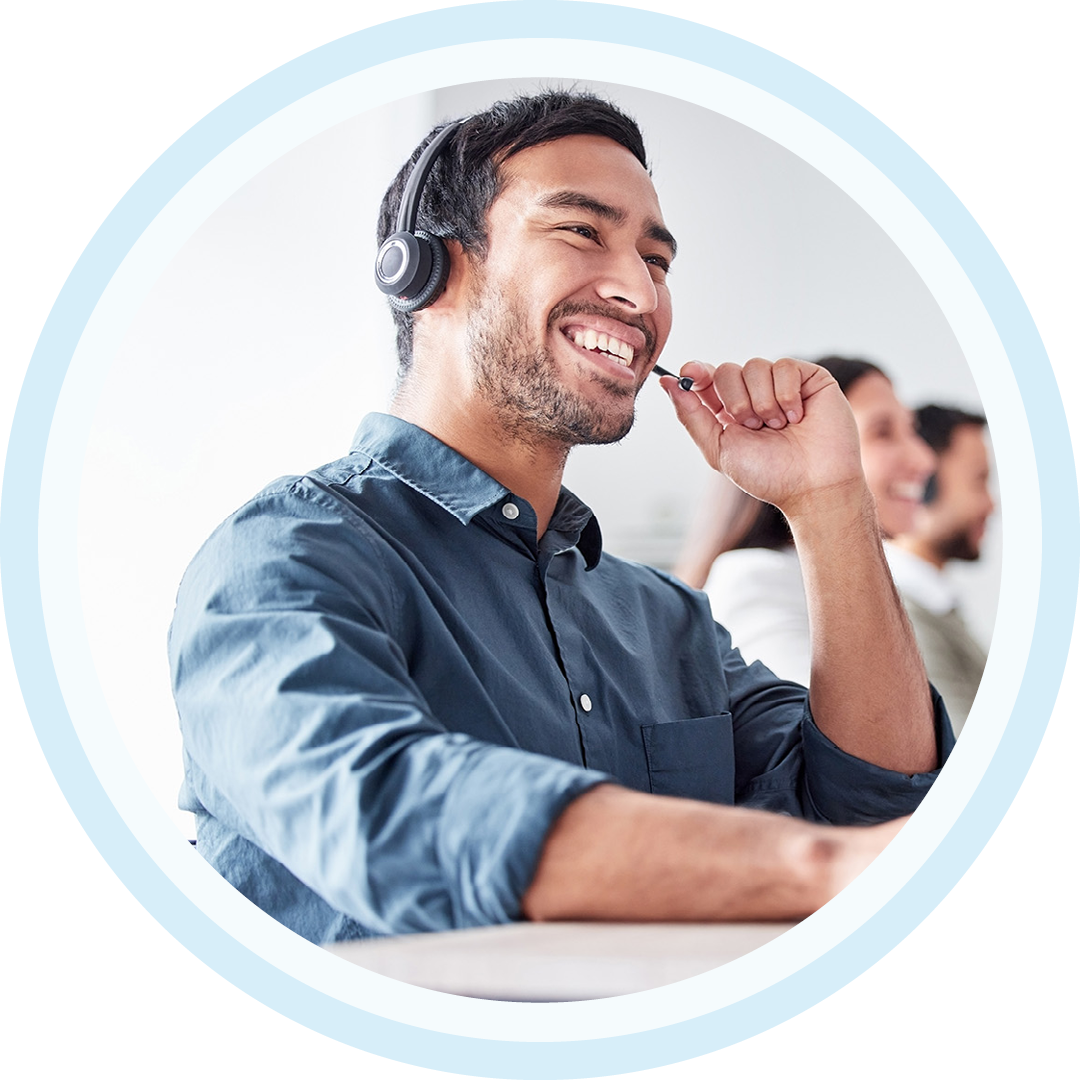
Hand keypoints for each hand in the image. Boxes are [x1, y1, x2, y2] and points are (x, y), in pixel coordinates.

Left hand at [661, 357, 864, 515]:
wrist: (813, 485)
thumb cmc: (768, 475)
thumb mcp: (719, 448)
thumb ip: (691, 415)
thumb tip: (666, 382)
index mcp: (729, 411)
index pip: (706, 378)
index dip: (695, 372)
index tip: (690, 374)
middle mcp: (754, 394)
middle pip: (726, 370)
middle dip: (735, 400)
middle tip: (753, 425)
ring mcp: (782, 385)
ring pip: (755, 366)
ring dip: (763, 402)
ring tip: (778, 426)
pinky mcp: (809, 378)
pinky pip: (784, 366)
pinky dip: (786, 394)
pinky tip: (797, 416)